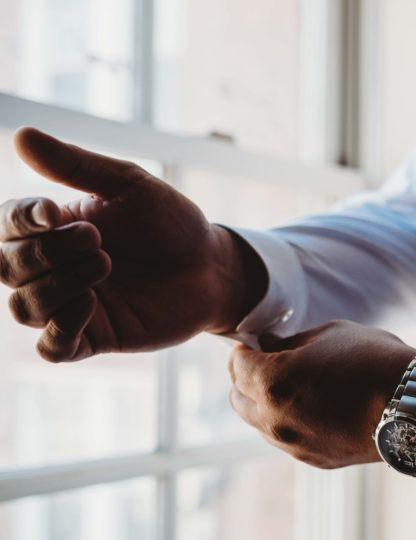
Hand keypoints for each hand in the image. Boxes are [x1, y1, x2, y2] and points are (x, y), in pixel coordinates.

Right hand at [0, 127, 265, 361]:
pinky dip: (58, 330)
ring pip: (23, 308)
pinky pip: (51, 348)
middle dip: (45, 253)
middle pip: (7, 267)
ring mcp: (71, 305)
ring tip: (105, 266)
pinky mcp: (94, 337)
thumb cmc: (172, 224)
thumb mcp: (129, 185)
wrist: (214, 267)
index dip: (19, 219)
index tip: (53, 212)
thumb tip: (22, 135)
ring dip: (56, 287)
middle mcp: (52, 268)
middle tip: (98, 241)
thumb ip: (76, 165)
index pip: (6, 225)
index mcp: (53, 229)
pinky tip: (89, 306)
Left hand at [228, 320, 415, 468]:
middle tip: (270, 364)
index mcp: (272, 381)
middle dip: (247, 379)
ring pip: (259, 424)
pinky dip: (289, 422)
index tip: (259, 344)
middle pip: (238, 399)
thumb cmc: (374, 360)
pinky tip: (314, 407)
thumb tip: (267, 345)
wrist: (415, 405)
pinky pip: (286, 439)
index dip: (246, 350)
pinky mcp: (313, 459)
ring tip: (296, 387)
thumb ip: (288, 342)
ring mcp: (293, 444)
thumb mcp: (328, 334)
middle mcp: (274, 419)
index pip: (236, 365)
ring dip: (266, 404)